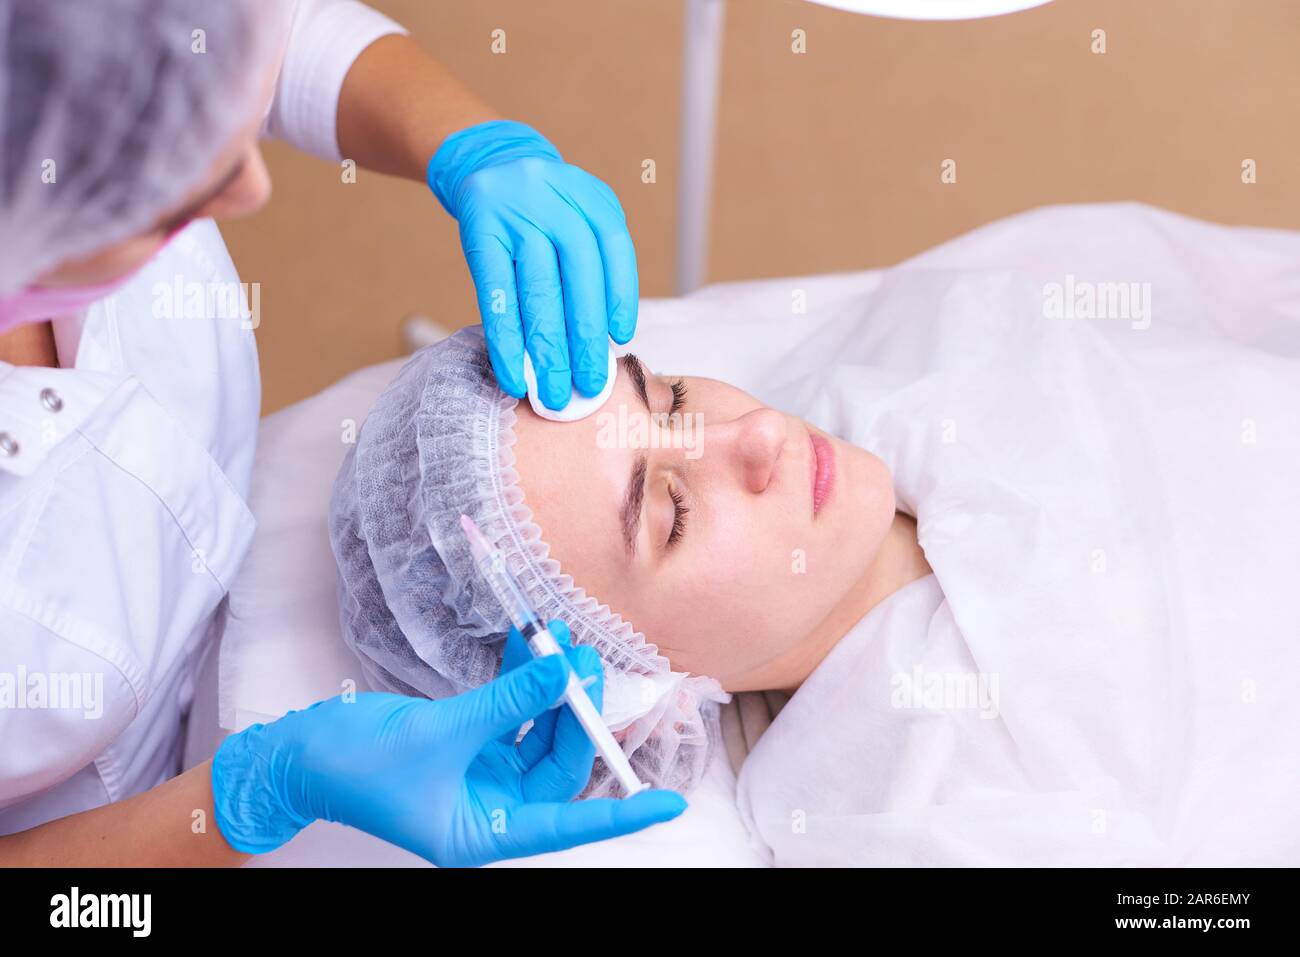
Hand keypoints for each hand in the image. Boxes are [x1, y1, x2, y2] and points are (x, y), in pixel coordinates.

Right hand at [211, 621, 684, 865]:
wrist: (298, 755)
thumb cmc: (357, 767)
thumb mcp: (441, 734)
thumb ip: (508, 703)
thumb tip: (565, 671)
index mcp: (487, 831)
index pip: (571, 823)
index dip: (622, 813)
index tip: (670, 804)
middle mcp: (492, 806)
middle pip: (558, 762)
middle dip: (576, 711)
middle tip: (586, 658)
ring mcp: (480, 772)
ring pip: (537, 730)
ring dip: (549, 686)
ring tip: (561, 637)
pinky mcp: (466, 741)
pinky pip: (508, 710)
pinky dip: (519, 679)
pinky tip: (527, 643)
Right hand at [426, 120, 637, 409]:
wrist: (487, 162)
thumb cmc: (544, 209)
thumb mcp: (579, 215)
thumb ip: (595, 262)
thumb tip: (602, 338)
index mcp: (591, 197)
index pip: (613, 250)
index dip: (619, 296)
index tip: (618, 339)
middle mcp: (555, 201)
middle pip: (576, 279)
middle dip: (584, 340)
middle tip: (589, 386)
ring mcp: (514, 215)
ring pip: (537, 293)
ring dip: (546, 350)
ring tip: (554, 392)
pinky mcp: (479, 233)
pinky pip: (496, 296)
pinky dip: (505, 340)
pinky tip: (513, 373)